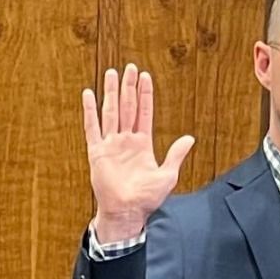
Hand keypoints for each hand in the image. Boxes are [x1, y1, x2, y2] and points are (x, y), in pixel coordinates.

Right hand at [82, 63, 196, 243]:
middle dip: (129, 87)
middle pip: (127, 107)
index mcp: (142, 145)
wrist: (127, 211)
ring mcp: (110, 145)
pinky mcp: (97, 152)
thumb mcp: (167, 175)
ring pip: (111, 112)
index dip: (145, 95)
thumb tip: (190, 138)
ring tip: (112, 73)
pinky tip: (89, 95)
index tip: (145, 77)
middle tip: (129, 67)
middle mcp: (125, 141)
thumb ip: (176, 155)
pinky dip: (90, 111)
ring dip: (112, 93)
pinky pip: (92, 127)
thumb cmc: (146, 198)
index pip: (144, 113)